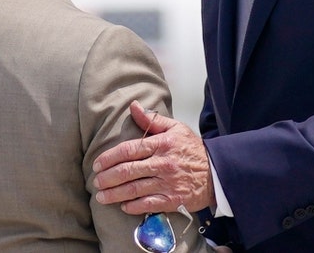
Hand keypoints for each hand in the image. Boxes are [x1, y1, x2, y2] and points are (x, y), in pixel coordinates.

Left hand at [92, 100, 213, 213]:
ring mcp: (167, 183)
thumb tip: (133, 106)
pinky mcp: (173, 200)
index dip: (109, 157)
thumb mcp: (175, 128)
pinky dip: (134, 206)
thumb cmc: (193, 149)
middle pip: (128, 171)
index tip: (97, 164)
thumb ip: (152, 120)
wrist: (217, 172)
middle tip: (96, 182)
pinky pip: (149, 204)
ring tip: (101, 196)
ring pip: (135, 189)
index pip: (129, 150)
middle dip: (108, 178)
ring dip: (115, 194)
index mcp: (161, 144)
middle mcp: (162, 163)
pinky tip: (123, 206)